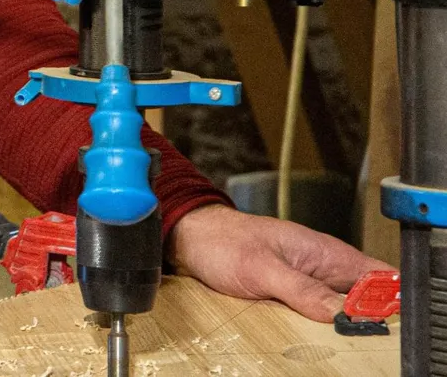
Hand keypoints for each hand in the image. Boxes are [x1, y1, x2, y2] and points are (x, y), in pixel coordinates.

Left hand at [168, 203, 388, 321]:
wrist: (191, 237)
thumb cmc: (224, 242)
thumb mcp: (262, 268)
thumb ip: (302, 289)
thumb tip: (342, 313)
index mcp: (326, 253)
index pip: (380, 277)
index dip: (389, 302)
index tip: (380, 325)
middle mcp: (323, 267)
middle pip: (366, 301)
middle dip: (367, 321)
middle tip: (356, 341)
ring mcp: (309, 282)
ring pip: (342, 311)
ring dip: (340, 327)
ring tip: (333, 343)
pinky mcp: (294, 295)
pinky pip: (318, 315)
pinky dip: (319, 328)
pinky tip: (312, 340)